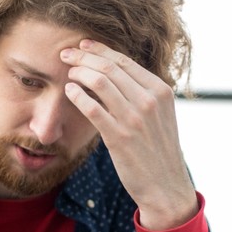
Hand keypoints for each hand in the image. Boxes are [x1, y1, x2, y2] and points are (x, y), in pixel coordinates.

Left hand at [61, 39, 197, 230]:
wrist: (166, 186)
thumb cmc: (158, 150)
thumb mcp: (160, 115)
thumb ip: (143, 94)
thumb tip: (113, 74)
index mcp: (161, 91)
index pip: (125, 61)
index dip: (99, 50)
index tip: (82, 45)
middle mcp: (150, 101)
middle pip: (109, 67)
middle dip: (83, 57)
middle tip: (65, 55)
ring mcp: (135, 118)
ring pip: (100, 82)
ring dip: (78, 73)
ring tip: (67, 73)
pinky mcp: (119, 137)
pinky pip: (92, 108)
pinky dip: (77, 95)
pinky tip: (69, 92)